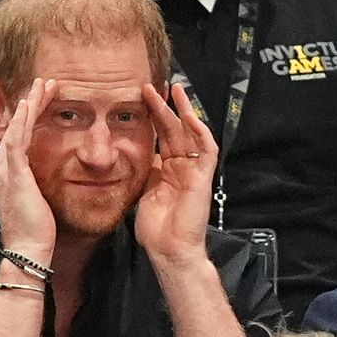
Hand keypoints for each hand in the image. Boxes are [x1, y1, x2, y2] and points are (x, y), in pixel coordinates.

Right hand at [0, 78, 57, 260]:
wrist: (28, 251)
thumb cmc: (38, 233)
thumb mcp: (39, 202)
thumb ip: (40, 186)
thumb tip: (49, 179)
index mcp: (8, 174)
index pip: (18, 137)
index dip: (30, 116)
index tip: (44, 100)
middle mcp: (2, 168)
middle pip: (15, 127)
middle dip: (30, 103)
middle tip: (45, 82)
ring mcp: (5, 170)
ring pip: (16, 127)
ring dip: (29, 104)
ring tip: (42, 84)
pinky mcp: (14, 174)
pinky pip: (16, 140)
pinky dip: (21, 120)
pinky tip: (28, 103)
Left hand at [135, 82, 218, 263]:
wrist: (168, 250)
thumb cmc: (156, 228)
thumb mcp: (142, 191)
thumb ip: (142, 171)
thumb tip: (130, 152)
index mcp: (168, 170)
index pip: (162, 136)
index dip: (153, 116)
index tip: (141, 98)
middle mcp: (182, 167)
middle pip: (174, 129)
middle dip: (164, 107)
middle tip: (151, 86)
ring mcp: (194, 171)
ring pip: (191, 133)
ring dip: (182, 111)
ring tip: (172, 90)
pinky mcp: (204, 178)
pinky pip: (206, 149)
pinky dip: (199, 132)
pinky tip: (189, 115)